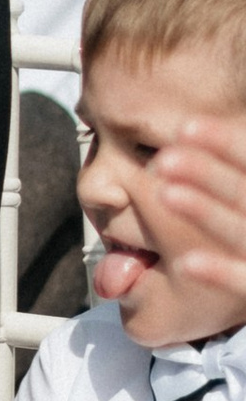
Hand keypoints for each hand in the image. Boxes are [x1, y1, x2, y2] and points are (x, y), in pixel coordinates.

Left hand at [156, 113, 245, 311]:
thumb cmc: (243, 249)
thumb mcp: (236, 218)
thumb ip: (229, 186)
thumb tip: (191, 137)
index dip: (227, 144)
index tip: (187, 127)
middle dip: (208, 174)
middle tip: (163, 159)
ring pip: (243, 235)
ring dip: (207, 213)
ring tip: (166, 195)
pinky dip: (221, 273)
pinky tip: (187, 264)